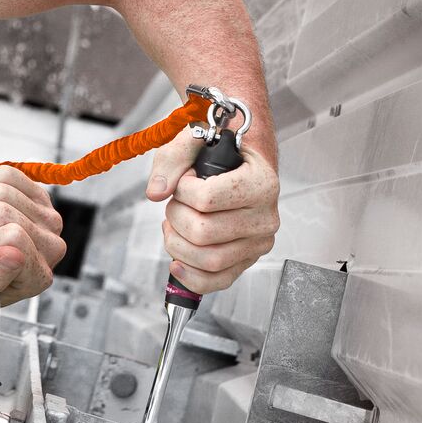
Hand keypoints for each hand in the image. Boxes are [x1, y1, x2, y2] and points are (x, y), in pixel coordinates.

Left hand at [146, 132, 279, 293]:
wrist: (245, 166)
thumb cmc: (223, 154)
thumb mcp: (197, 140)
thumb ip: (172, 159)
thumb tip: (156, 193)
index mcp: (261, 184)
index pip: (206, 199)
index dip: (182, 190)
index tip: (185, 181)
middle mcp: (265, 217)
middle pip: (203, 233)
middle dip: (176, 217)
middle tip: (177, 203)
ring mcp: (258, 243)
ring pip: (208, 260)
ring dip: (178, 244)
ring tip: (176, 225)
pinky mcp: (247, 260)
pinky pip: (216, 281)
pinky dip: (190, 276)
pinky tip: (177, 260)